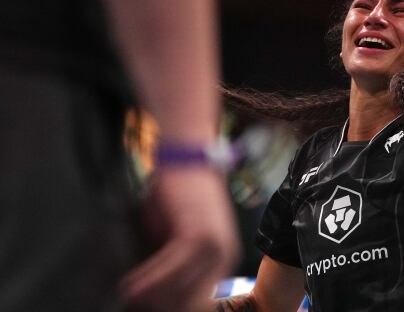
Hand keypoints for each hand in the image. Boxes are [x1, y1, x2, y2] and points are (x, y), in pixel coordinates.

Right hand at [120, 167, 238, 311]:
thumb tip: (153, 295)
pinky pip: (170, 268)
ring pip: (180, 291)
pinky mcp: (198, 235)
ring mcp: (214, 247)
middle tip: (133, 303)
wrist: (189, 157)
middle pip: (191, 302)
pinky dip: (149, 279)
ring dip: (151, 297)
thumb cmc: (180, 195)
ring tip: (127, 296)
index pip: (200, 301)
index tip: (148, 307)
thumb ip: (174, 265)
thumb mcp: (179, 236)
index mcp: (223, 260)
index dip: (173, 307)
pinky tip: (129, 285)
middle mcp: (224, 257)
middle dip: (160, 306)